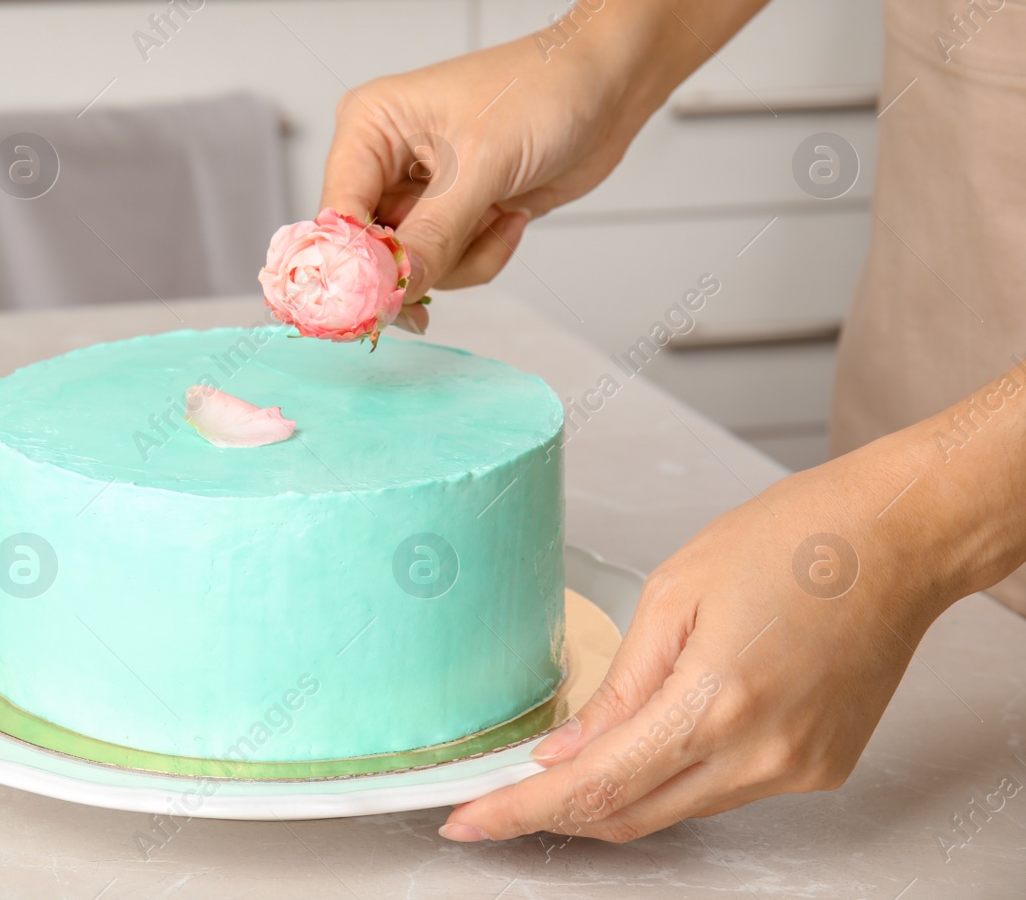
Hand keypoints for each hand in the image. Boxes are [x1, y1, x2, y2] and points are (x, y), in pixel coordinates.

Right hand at [318, 35, 644, 303]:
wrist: (607, 86)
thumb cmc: (541, 90)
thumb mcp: (481, 163)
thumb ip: (432, 234)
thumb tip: (391, 291)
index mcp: (368, 128)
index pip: (337, 215)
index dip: (354, 264)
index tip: (382, 302)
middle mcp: (383, 163)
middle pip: (370, 251)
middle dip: (420, 261)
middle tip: (461, 247)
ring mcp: (420, 193)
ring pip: (412, 267)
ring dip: (461, 258)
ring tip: (500, 214)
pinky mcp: (454, 215)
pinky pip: (449, 266)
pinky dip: (483, 255)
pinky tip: (511, 215)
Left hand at [440, 434, 967, 843]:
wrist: (894, 542)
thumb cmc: (790, 542)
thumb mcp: (675, 594)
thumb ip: (618, 685)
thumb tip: (564, 750)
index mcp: (715, 700)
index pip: (596, 787)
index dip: (522, 812)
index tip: (469, 821)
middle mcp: (759, 752)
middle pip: (631, 816)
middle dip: (556, 814)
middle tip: (498, 800)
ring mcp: (794, 769)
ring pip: (675, 809)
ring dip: (616, 793)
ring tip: (569, 759)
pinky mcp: (819, 769)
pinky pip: (724, 791)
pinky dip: (677, 775)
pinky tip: (658, 737)